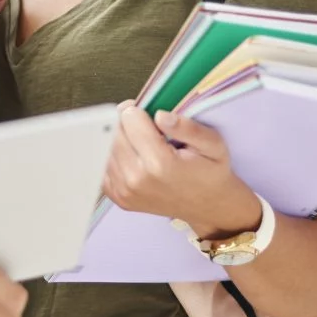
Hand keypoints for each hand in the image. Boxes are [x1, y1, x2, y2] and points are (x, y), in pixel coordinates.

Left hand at [104, 102, 262, 239]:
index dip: (139, 110)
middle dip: (128, 123)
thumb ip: (188, 127)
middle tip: (147, 127)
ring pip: (105, 148)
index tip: (149, 114)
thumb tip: (160, 115)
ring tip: (143, 144)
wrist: (207, 206)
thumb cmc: (210, 172)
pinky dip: (115, 156)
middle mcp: (137, 179)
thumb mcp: (213, 144)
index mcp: (160, 164)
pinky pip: (103, 166)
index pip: (129, 119)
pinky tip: (135, 157)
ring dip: (120, 140)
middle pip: (114, 132)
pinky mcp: (118, 197)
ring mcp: (125, 191)